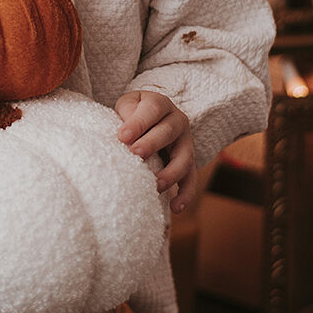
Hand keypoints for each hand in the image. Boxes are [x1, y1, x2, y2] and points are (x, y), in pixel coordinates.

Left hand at [115, 89, 196, 212]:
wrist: (150, 118)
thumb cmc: (133, 113)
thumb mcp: (127, 106)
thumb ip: (125, 115)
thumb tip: (122, 136)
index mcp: (160, 104)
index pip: (152, 109)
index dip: (138, 123)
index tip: (122, 136)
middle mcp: (178, 121)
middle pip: (168, 132)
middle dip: (151, 144)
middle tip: (135, 155)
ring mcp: (186, 142)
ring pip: (184, 157)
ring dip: (171, 173)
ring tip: (155, 186)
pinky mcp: (188, 162)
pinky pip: (191, 179)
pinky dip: (185, 194)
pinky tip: (175, 208)